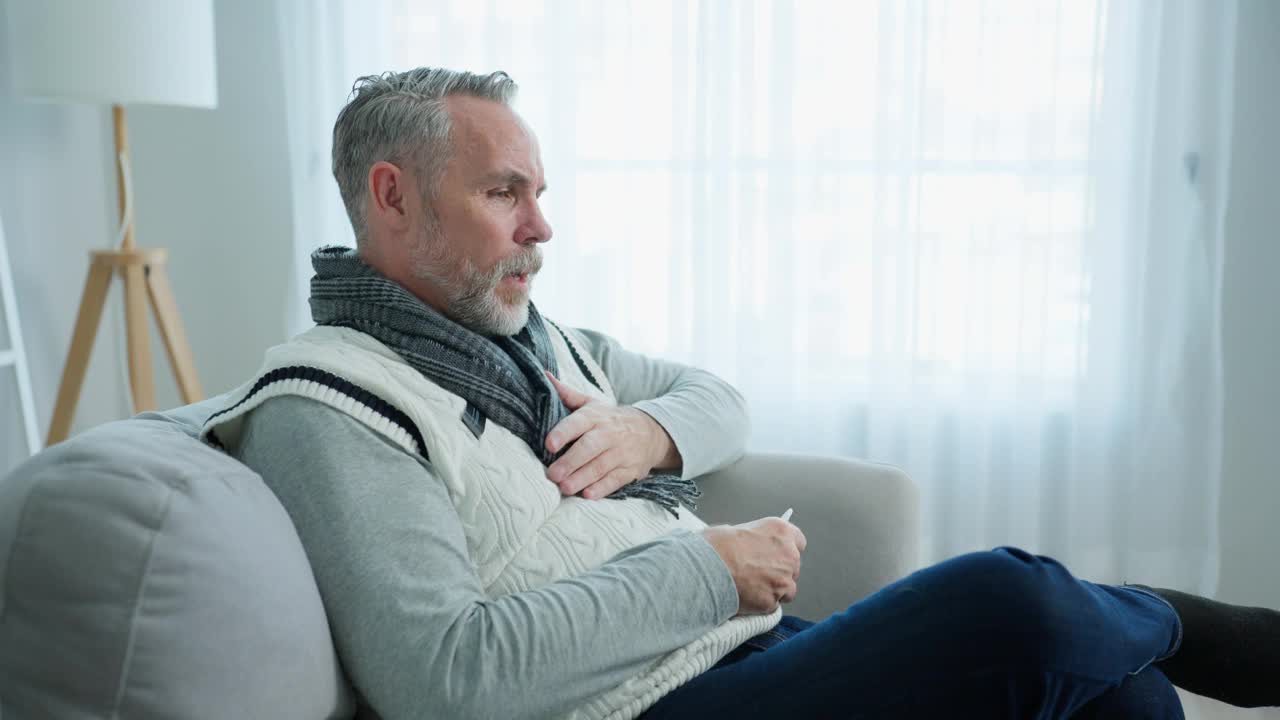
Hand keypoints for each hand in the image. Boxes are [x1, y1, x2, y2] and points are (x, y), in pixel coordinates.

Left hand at [543, 370, 675, 498]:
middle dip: (571, 462)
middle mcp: (609, 434)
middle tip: (552, 474)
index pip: (579, 422)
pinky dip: (602, 489)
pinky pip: (615, 480)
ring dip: (582, 478)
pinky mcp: (629, 470)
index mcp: (596, 416)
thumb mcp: (593, 403)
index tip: (549, 444)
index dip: (564, 432)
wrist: (651, 432)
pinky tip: (588, 495)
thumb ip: (568, 394)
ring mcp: (621, 453)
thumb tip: (544, 376)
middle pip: (589, 447)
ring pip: (601, 466)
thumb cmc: (610, 419)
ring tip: (564, 488)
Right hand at [702, 516, 806, 614]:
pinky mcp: (773, 602)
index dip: (786, 549)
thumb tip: (749, 546)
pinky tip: (745, 598)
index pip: (798, 540)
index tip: (778, 553)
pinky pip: (772, 605)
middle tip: (757, 573)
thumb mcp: (735, 529)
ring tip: (751, 588)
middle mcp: (788, 555)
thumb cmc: (715, 546)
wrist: (706, 569)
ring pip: (787, 589)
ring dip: (774, 590)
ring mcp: (783, 581)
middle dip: (778, 571)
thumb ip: (752, 540)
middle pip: (793, 567)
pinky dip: (762, 604)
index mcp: (780, 532)